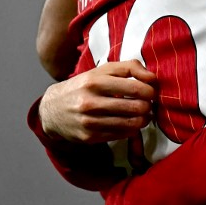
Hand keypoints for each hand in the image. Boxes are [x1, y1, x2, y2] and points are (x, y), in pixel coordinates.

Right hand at [39, 60, 155, 143]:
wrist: (52, 109)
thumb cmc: (84, 86)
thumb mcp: (102, 70)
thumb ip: (130, 67)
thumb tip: (153, 78)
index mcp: (95, 81)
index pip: (135, 88)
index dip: (151, 91)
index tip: (152, 92)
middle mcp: (90, 102)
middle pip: (136, 108)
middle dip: (149, 106)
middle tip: (149, 104)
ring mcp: (89, 122)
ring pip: (131, 124)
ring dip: (143, 119)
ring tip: (143, 114)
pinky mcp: (88, 137)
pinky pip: (121, 135)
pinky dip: (131, 129)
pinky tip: (130, 123)